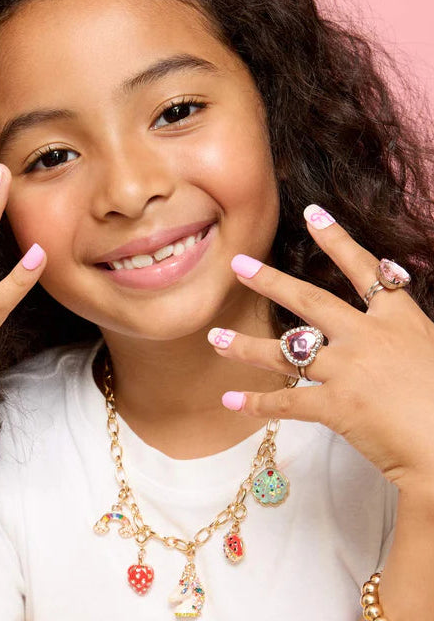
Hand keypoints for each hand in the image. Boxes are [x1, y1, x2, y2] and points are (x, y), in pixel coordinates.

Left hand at [207, 204, 433, 496]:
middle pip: (310, 300)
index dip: (338, 240)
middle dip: (270, 281)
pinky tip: (231, 401)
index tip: (312, 213)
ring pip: (286, 351)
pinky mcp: (337, 407)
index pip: (365, 270)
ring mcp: (350, 370)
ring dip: (246, 345)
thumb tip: (389, 326)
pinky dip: (257, 403)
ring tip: (216, 338)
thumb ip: (404, 338)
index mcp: (400, 320)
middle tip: (238, 264)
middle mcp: (369, 337)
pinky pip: (287, 402)